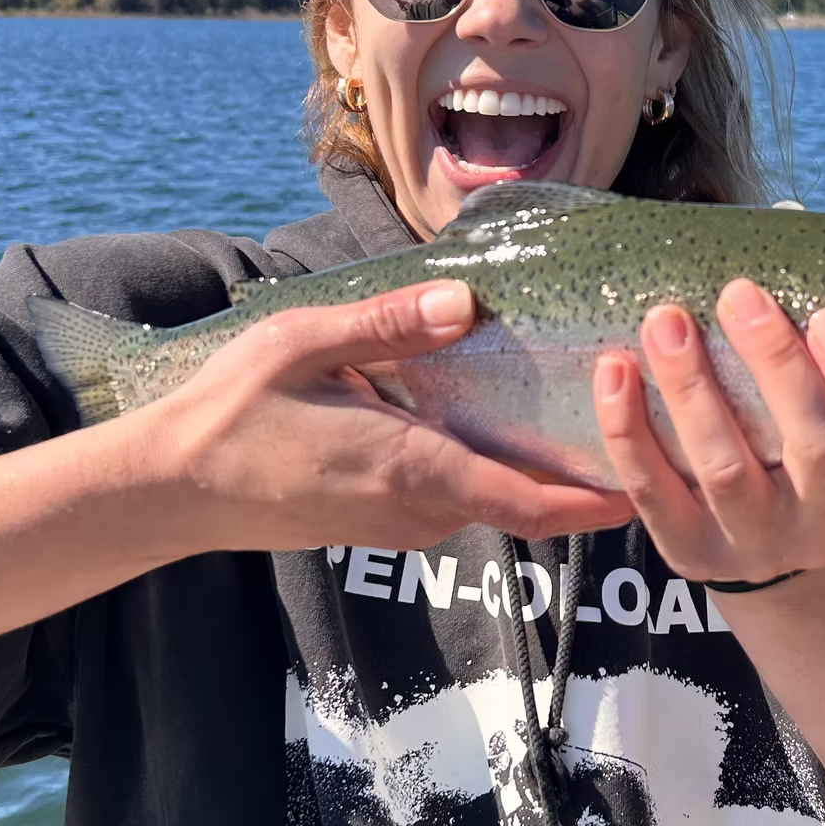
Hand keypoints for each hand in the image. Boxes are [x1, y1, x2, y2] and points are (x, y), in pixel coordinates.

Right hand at [142, 279, 631, 551]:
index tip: (651, 479)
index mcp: (413, 468)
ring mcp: (402, 522)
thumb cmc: (233, 414)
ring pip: (494, 498)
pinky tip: (508, 422)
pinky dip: (498, 470)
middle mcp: (420, 508)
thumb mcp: (305, 346)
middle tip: (638, 418)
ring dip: (542, 470)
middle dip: (584, 472)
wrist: (172, 488)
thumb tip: (466, 303)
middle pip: (526, 501)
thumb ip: (388, 325)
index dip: (596, 499)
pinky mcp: (384, 519)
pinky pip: (461, 496)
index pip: (530, 503)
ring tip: (590, 411)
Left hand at [592, 278, 824, 583]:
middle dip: (777, 365)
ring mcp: (752, 544)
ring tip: (667, 321)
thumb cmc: (807, 473)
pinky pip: (652, 490)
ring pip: (724, 467)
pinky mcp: (688, 552)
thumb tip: (794, 280)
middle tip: (739, 295)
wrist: (769, 563)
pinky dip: (628, 430)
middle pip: (813, 447)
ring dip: (692, 388)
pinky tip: (615, 371)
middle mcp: (820, 526)